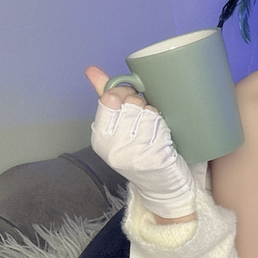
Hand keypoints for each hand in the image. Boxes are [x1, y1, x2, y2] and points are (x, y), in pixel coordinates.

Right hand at [86, 66, 196, 220]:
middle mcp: (112, 148)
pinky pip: (161, 127)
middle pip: (131, 103)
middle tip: (147, 118)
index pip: (109, 98)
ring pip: (148, 113)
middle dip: (143, 104)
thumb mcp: (118, 127)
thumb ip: (106, 97)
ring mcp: (132, 155)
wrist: (161, 188)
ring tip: (156, 130)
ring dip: (156, 116)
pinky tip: (164, 139)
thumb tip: (92, 70)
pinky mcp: (153, 159)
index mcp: (100, 138)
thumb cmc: (140, 151)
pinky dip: (165, 129)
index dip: (125, 94)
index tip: (132, 101)